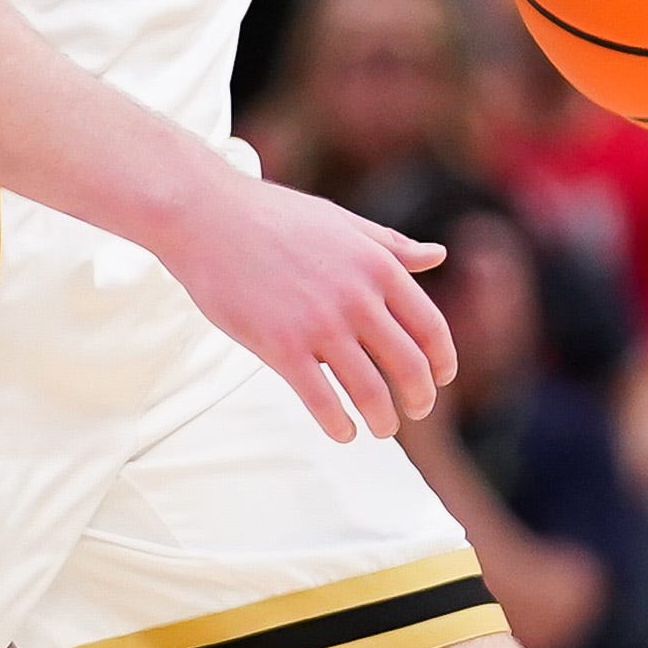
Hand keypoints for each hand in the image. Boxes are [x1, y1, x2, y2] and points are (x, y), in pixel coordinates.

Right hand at [144, 165, 458, 440]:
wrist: (206, 217)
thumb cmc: (272, 215)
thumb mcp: (341, 222)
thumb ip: (390, 245)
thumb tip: (437, 255)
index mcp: (377, 265)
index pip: (429, 326)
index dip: (441, 360)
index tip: (441, 379)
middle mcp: (357, 297)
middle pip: (408, 365)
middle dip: (418, 397)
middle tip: (416, 411)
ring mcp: (319, 324)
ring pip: (369, 390)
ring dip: (382, 419)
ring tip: (382, 429)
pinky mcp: (280, 346)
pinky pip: (321, 399)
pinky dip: (337, 424)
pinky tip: (342, 432)